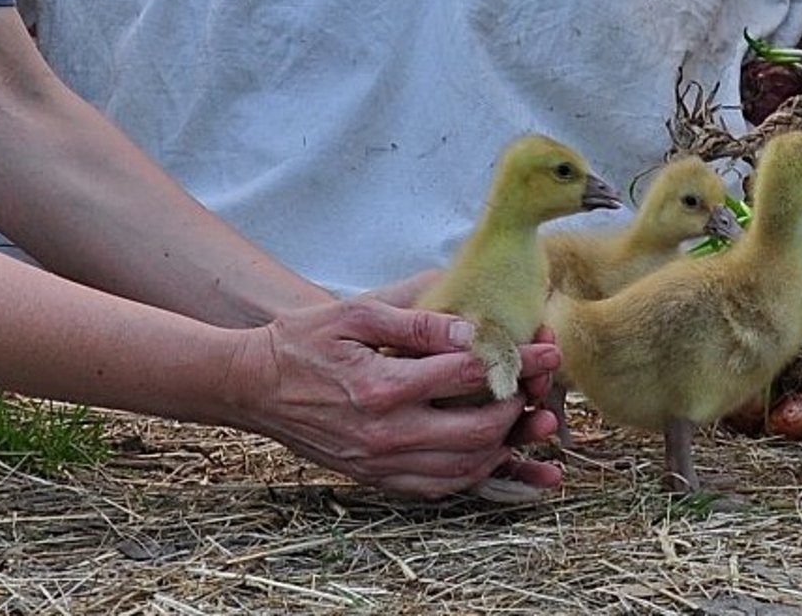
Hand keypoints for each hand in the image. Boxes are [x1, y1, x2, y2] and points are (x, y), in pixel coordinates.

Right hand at [238, 297, 564, 497]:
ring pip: (463, 469)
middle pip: (478, 431)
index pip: (469, 375)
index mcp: (383, 386)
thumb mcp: (357, 314)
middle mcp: (386, 433)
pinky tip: (484, 451)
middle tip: (534, 388)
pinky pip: (437, 487)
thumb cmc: (302, 341)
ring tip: (518, 420)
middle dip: (517, 409)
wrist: (253, 386)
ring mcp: (380, 463)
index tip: (548, 351)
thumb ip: (417, 322)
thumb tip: (473, 329)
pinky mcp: (374, 478)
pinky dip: (470, 472)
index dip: (518, 362)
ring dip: (501, 447)